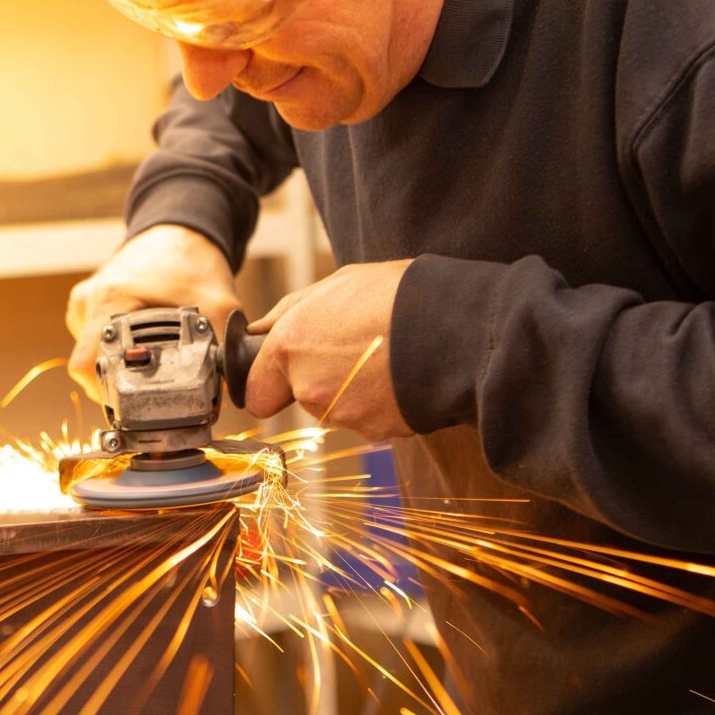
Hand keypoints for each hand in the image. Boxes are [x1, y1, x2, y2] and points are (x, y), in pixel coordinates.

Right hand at [66, 225, 240, 399]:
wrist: (179, 230)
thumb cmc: (192, 261)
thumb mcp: (218, 305)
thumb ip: (225, 349)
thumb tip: (229, 392)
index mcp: (109, 301)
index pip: (86, 366)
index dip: (108, 391)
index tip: (135, 402)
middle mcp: (89, 302)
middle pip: (87, 366)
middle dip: (115, 384)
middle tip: (147, 389)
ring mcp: (85, 302)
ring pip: (90, 355)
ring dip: (115, 366)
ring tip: (147, 363)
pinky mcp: (89, 303)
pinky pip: (94, 340)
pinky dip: (115, 350)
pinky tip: (138, 346)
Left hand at [245, 261, 415, 441]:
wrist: (457, 327)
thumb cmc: (398, 296)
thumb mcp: (339, 284)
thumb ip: (290, 311)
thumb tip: (260, 330)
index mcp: (291, 346)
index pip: (257, 393)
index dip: (271, 382)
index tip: (286, 373)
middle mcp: (308, 386)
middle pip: (300, 398)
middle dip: (319, 379)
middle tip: (354, 349)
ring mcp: (342, 413)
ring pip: (334, 408)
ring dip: (351, 390)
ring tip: (384, 358)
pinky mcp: (374, 430)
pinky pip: (367, 419)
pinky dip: (379, 403)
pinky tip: (399, 376)